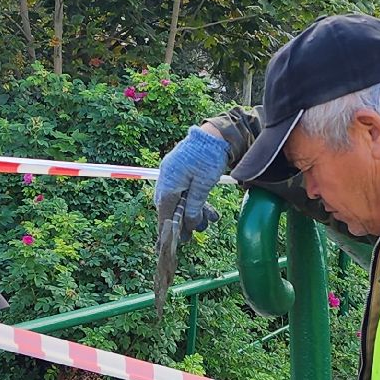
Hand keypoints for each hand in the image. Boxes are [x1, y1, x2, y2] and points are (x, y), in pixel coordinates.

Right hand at [153, 123, 230, 241]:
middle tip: (191, 238)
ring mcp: (173, 174)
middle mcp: (166, 179)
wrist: (214, 134)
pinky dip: (194, 201)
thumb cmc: (209, 157)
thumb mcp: (204, 185)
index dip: (165, 231)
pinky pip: (183, 191)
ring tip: (209, 220)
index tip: (165, 246)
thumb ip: (195, 207)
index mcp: (169, 183)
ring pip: (179, 201)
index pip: (164, 213)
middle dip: (182, 223)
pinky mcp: (180, 171)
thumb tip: (190, 226)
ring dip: (192, 213)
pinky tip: (208, 209)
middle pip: (170, 208)